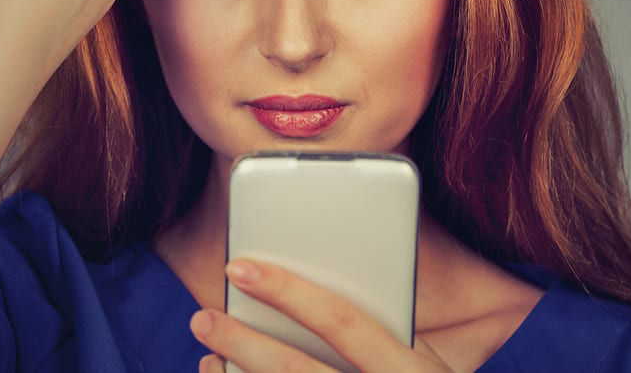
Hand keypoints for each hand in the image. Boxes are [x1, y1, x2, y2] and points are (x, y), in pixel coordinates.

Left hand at [189, 258, 452, 371]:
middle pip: (293, 370)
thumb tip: (316, 291)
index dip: (287, 291)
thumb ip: (386, 335)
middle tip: (203, 318)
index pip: (340, 321)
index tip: (240, 268)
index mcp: (407, 372)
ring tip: (207, 360)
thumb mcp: (427, 367)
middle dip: (240, 341)